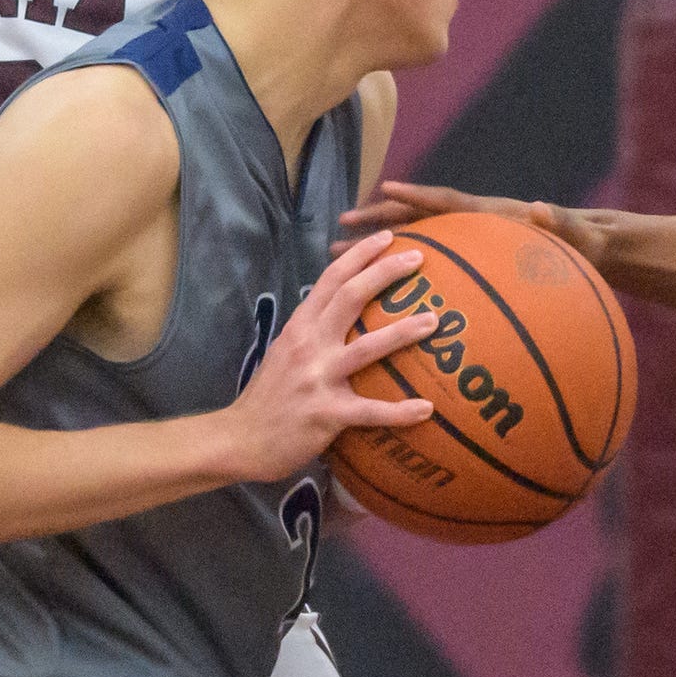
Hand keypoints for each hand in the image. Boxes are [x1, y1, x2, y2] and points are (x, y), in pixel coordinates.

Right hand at [222, 233, 437, 483]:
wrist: (240, 439)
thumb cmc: (270, 396)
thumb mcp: (285, 352)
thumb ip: (313, 330)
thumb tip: (345, 310)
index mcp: (300, 327)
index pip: (331, 279)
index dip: (359, 255)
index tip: (388, 237)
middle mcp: (308, 345)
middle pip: (350, 298)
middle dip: (385, 273)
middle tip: (418, 257)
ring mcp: (317, 378)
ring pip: (366, 348)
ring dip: (403, 332)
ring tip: (434, 321)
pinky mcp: (327, 414)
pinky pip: (370, 411)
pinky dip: (399, 411)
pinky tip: (427, 408)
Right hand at [337, 180, 613, 265]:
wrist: (596, 251)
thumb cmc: (589, 246)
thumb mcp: (580, 237)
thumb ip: (562, 222)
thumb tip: (540, 207)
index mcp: (492, 215)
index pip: (447, 201)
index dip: (418, 196)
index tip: (385, 189)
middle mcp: (474, 227)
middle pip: (415, 220)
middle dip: (378, 223)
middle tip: (339, 230)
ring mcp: (470, 247)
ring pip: (414, 245)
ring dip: (378, 253)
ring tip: (340, 264)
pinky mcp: (472, 266)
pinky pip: (429, 268)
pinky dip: (402, 277)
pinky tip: (379, 303)